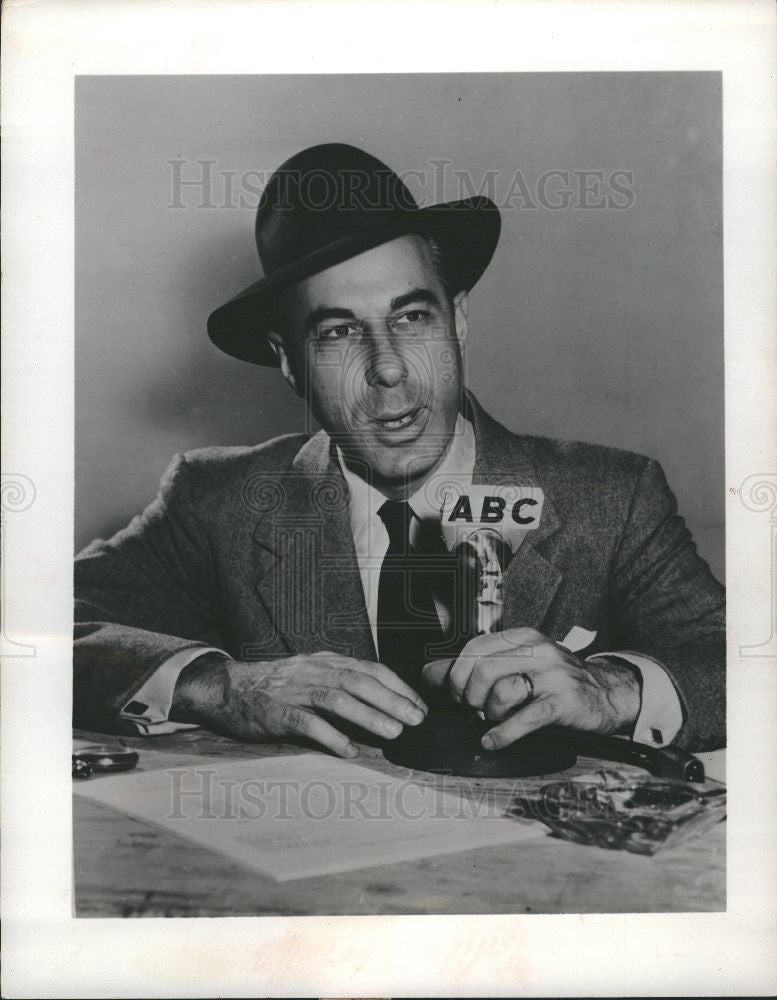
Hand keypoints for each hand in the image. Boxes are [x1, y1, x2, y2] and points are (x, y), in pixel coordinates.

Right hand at [172, 651, 427, 757]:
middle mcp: (312, 671)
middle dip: (391, 700)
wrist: (225, 688)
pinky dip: (330, 736)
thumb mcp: (311, 675)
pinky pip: (307, 723)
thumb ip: (341, 684)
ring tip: (393, 732)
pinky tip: (348, 750)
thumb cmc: (275, 686)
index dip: (397, 686)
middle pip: (358, 681)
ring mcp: (293, 691)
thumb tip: (382, 705)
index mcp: (324, 661)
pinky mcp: (275, 712)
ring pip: (337, 698)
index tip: (419, 706)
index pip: (369, 668)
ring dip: (368, 715)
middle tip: (416, 719)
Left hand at [422, 627, 639, 749]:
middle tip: (472, 709)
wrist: (606, 694)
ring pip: (500, 693)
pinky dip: (501, 735)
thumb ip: (472, 668)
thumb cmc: (554, 681)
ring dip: (489, 714)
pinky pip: (522, 720)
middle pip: (482, 670)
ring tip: (494, 719)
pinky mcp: (562, 703)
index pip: (474, 648)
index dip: (457, 674)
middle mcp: (538, 651)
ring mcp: (552, 676)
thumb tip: (429, 673)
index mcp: (523, 637)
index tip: (457, 693)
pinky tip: (493, 741)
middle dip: (469, 696)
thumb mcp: (516, 665)